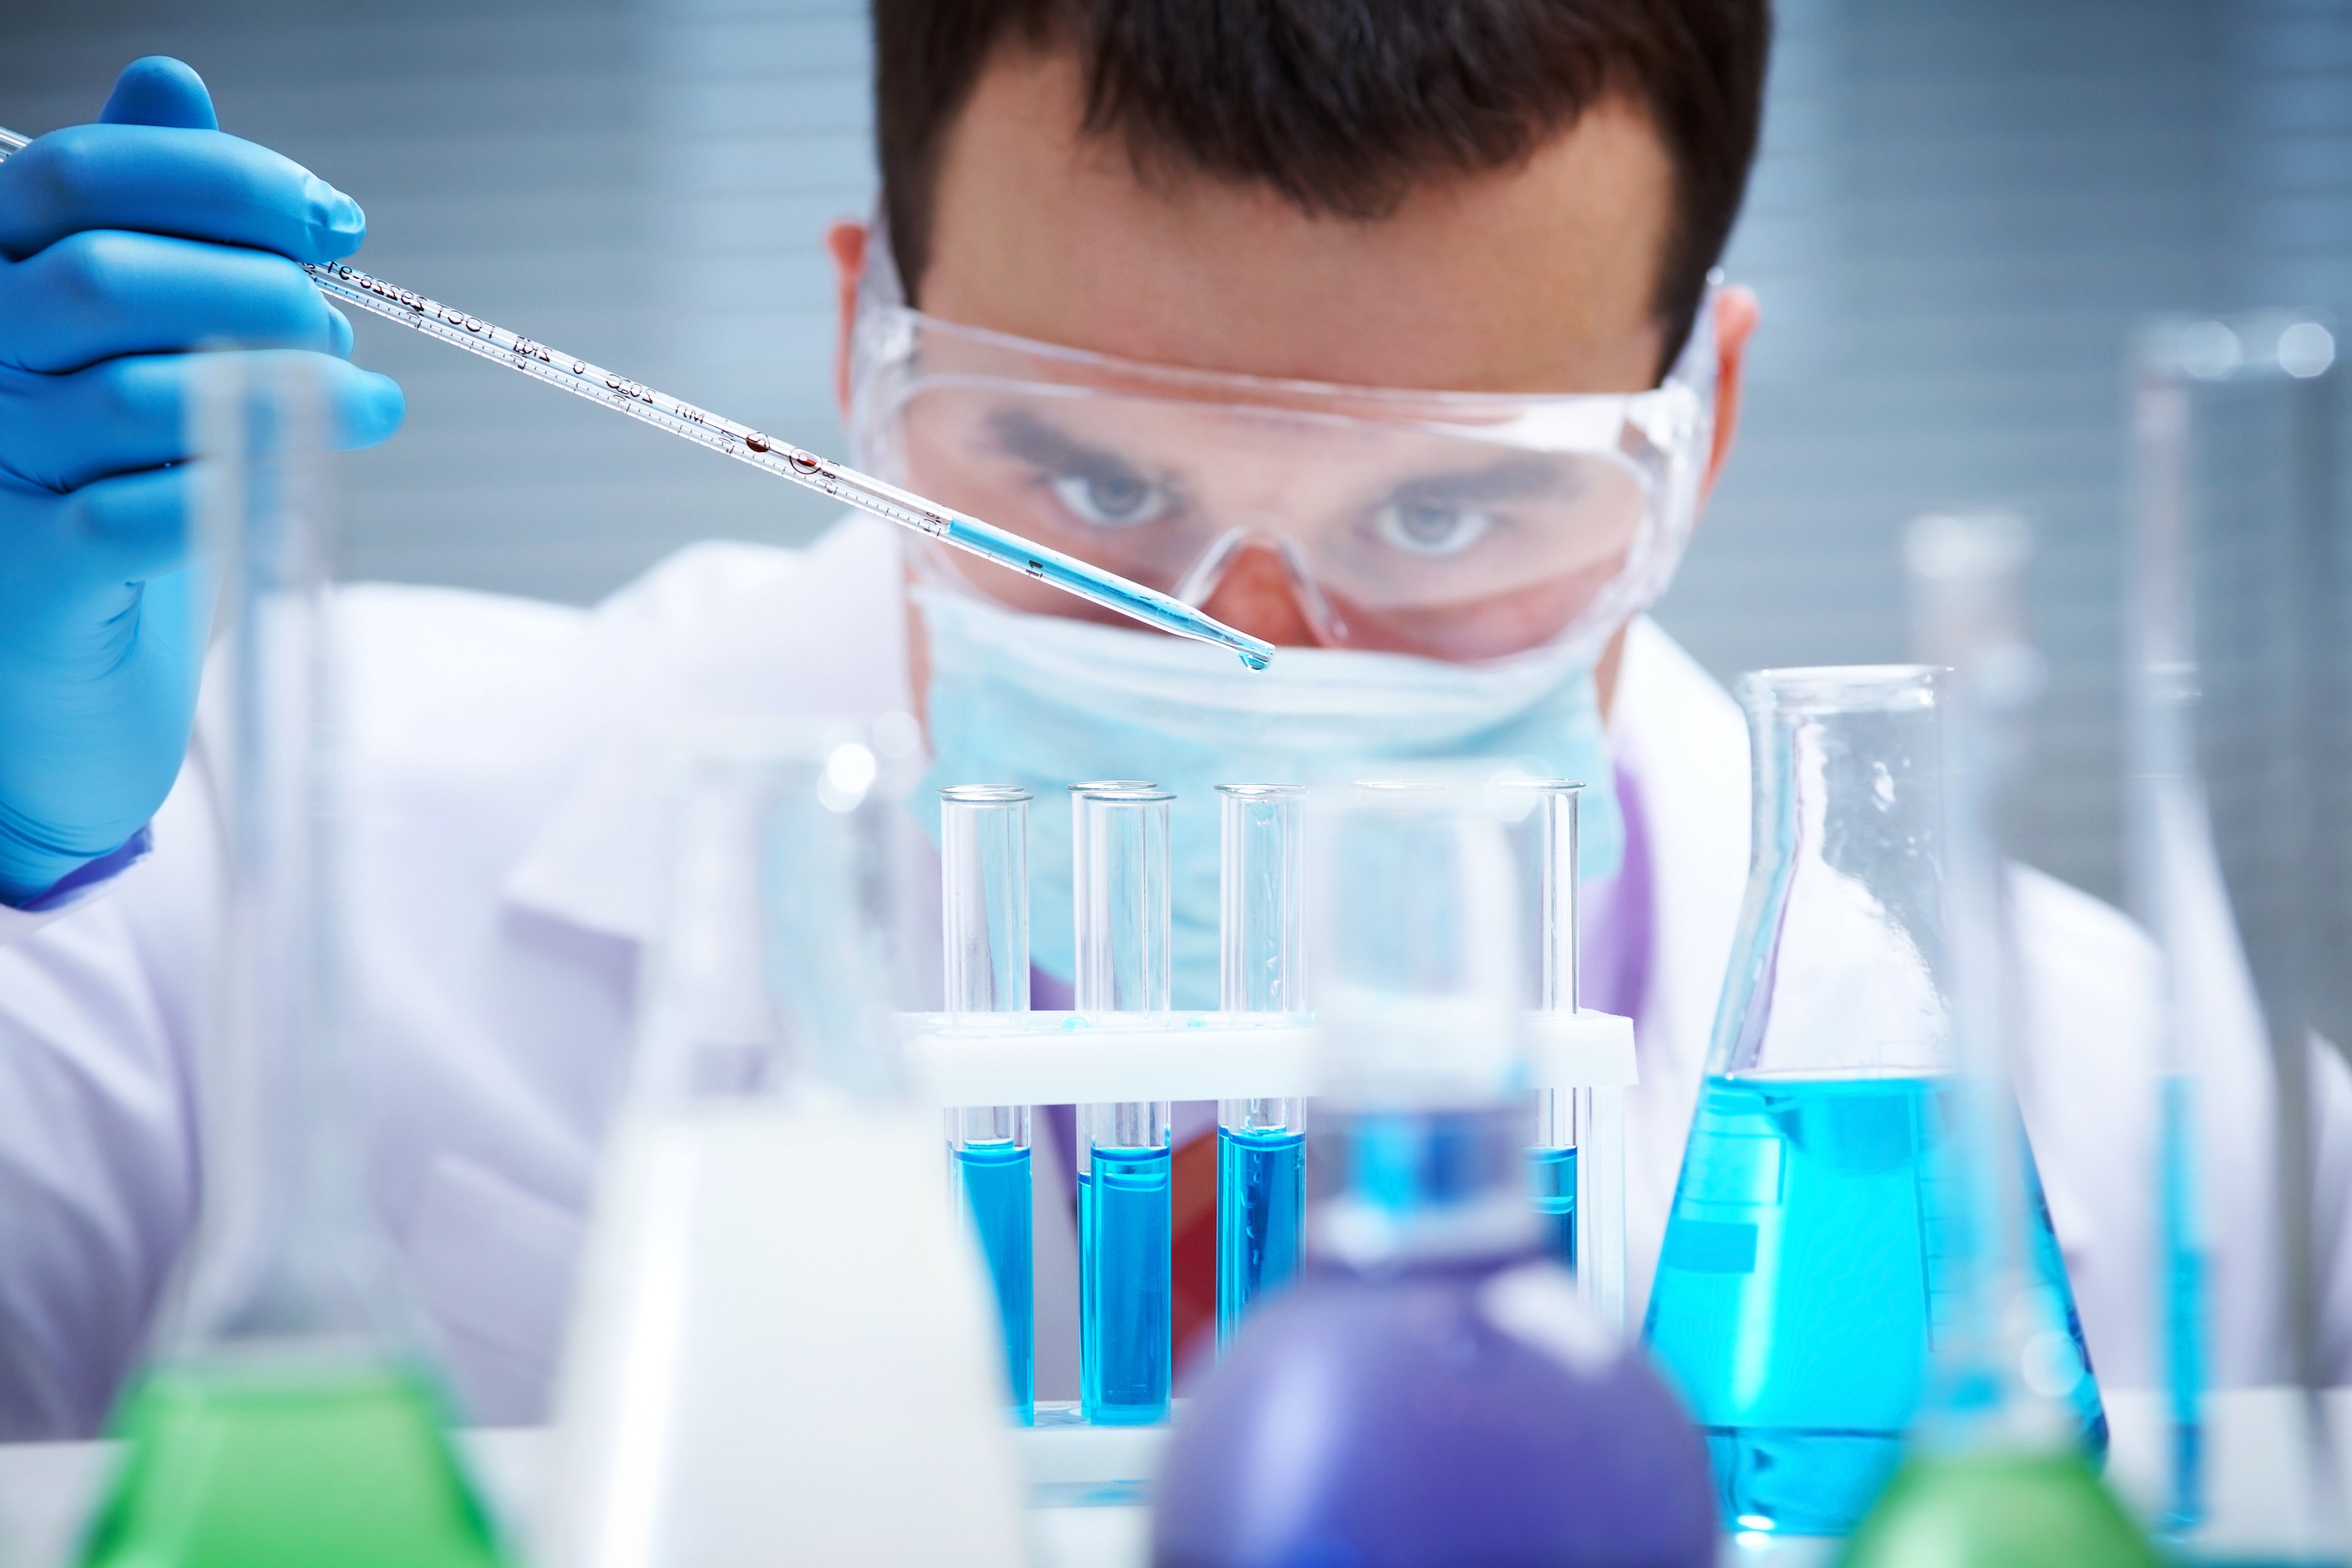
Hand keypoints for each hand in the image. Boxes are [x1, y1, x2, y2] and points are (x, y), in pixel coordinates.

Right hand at [0, 57, 402, 904]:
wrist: (60, 652)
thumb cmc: (109, 470)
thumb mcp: (133, 329)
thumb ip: (147, 210)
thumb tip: (169, 79)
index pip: (86, 177)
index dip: (226, 183)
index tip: (337, 223)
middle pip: (106, 279)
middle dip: (254, 290)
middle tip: (337, 331)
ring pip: (137, 398)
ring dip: (284, 395)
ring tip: (368, 406)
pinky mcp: (38, 574)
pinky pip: (143, 517)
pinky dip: (245, 494)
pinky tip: (309, 488)